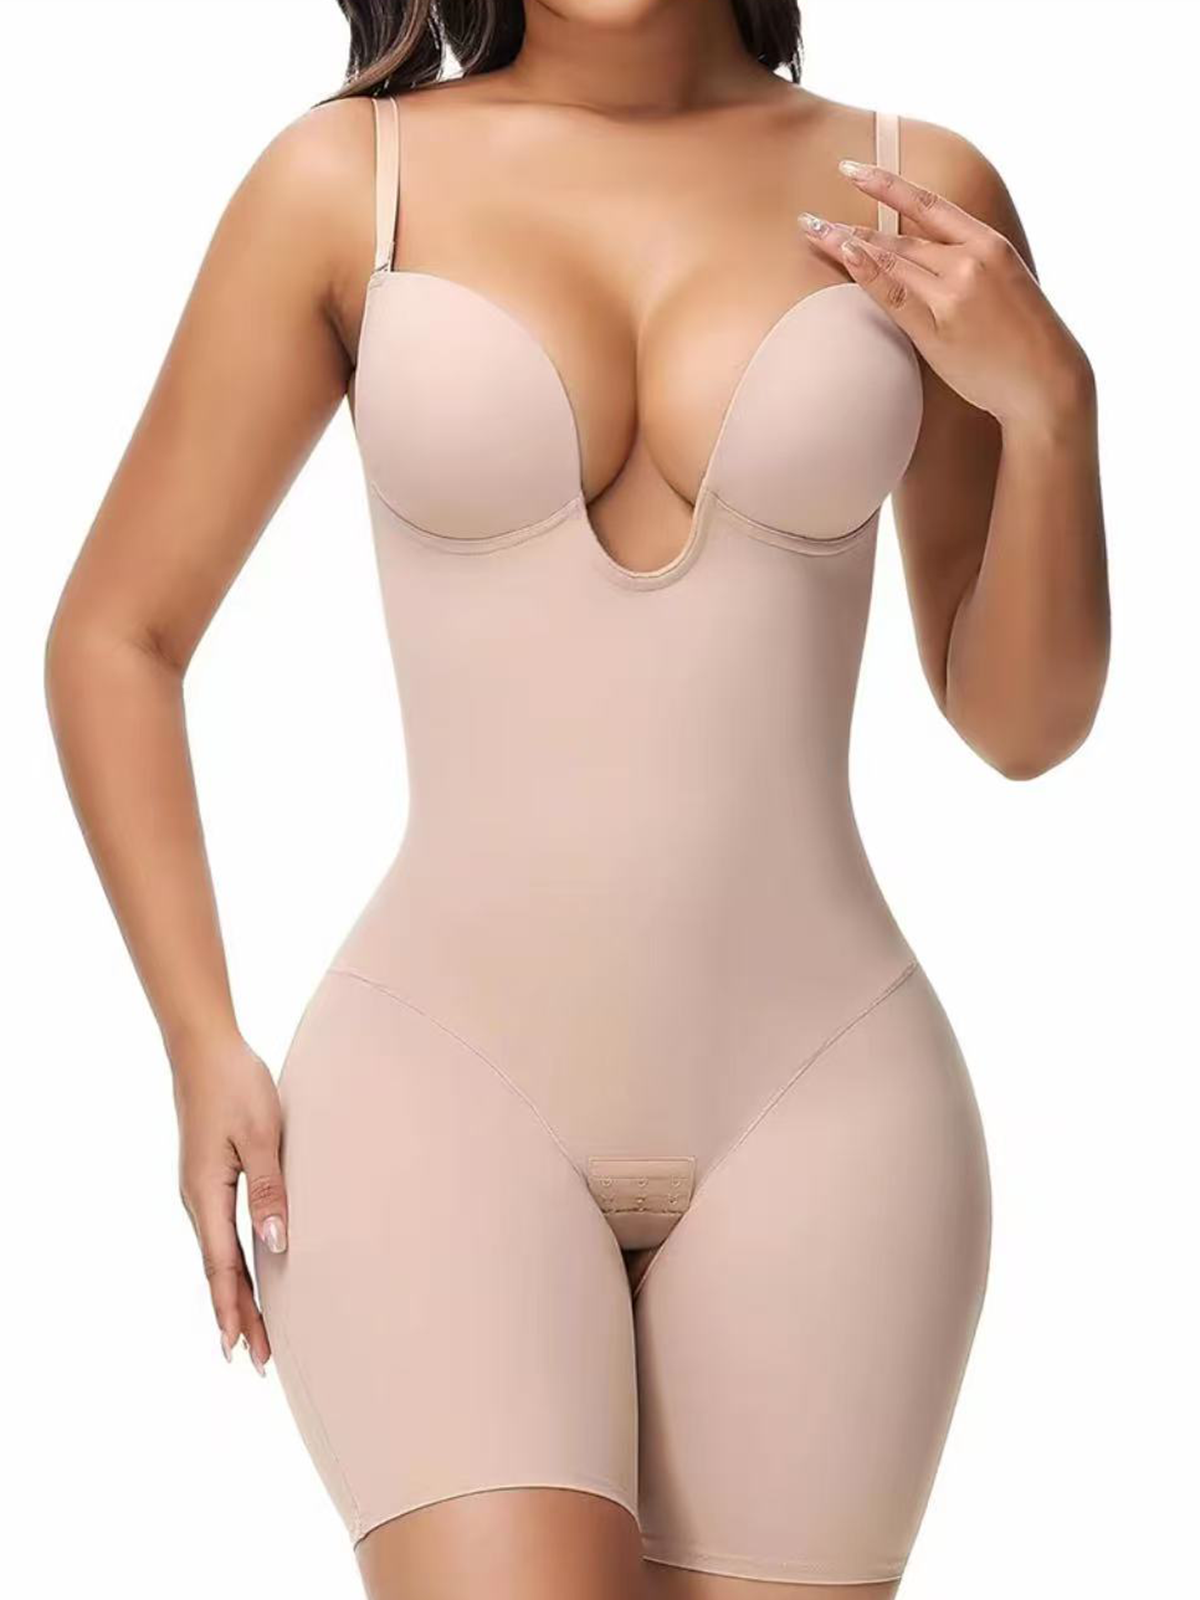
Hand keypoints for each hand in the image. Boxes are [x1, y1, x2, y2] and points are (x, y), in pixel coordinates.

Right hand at [172, 1035, 286, 1374]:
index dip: (234, 1309)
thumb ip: (270, 1190)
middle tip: (255, 1360)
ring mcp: (200, 1189)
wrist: (205, 1047)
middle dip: (236, 1315)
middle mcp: (197, 1199)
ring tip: (250, 1333)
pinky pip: (221, 1233)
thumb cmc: (236, 1084)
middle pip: (218, 1270)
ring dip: (236, 1293)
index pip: (222, 1266)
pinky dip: (232, 1264)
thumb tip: (277, 1245)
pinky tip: (245, 1274)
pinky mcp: (209, 1177)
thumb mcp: (260, 1135)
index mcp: (206, 1193)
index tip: (241, 1349)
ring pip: (218, 1255)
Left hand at [798, 159, 1092, 431]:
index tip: (852, 170)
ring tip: (811, 234)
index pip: (928, 204)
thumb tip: (926, 259)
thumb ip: (967, 263)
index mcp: (988, 243)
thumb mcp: (1005, 282)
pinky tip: (844, 256)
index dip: (886, 184)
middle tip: (810, 217)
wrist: (1048, 379)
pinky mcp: (938, 327)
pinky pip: (894, 295)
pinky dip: (867, 274)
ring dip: (846, 245)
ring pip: (891, 259)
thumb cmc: (1025, 337)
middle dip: (851, 223)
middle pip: (899, 234)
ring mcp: (952, 293)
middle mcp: (969, 260)